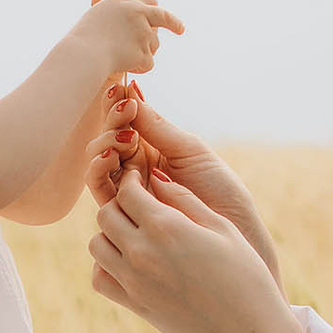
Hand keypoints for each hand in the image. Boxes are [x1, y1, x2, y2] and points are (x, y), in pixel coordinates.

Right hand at [64, 0, 182, 81]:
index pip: (148, 0)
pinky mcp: (144, 51)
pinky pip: (149, 62)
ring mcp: (143, 31)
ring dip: (144, 52)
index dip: (155, 8)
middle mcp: (137, 12)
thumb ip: (102, 3)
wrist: (83, 56)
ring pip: (154, 44)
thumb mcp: (93, 16)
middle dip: (174, 23)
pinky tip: (124, 66)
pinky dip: (139, 67)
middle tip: (180, 29)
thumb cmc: (83, 37)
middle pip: (163, 16)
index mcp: (124, 1)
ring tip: (122, 56)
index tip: (163, 14)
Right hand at [85, 94, 277, 278]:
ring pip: (99, 166)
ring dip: (102, 146)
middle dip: (111, 123)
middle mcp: (138, 173)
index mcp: (156, 152)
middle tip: (123, 112)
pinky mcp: (123, 219)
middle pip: (108, 142)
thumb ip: (157, 128)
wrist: (235, 240)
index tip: (124, 92)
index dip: (120, 107)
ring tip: (116, 139)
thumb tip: (131, 92)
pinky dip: (97, 172)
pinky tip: (109, 158)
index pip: (127, 125)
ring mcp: (128, 196)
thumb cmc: (223, 195)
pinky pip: (101, 193)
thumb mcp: (191, 153)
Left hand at [90, 169, 305, 332]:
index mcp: (167, 227)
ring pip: (96, 245)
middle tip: (138, 208)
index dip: (132, 182)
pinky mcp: (134, 304)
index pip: (127, 192)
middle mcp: (143, 252)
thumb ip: (185, 199)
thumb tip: (156, 176)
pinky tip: (129, 263)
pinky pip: (100, 278)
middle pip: (106, 215)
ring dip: (110, 235)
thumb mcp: (222, 228)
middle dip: (119, 205)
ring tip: (134, 236)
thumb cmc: (245, 276)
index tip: (141, 182)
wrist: (247, 332)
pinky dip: (106, 267)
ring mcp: (134, 281)